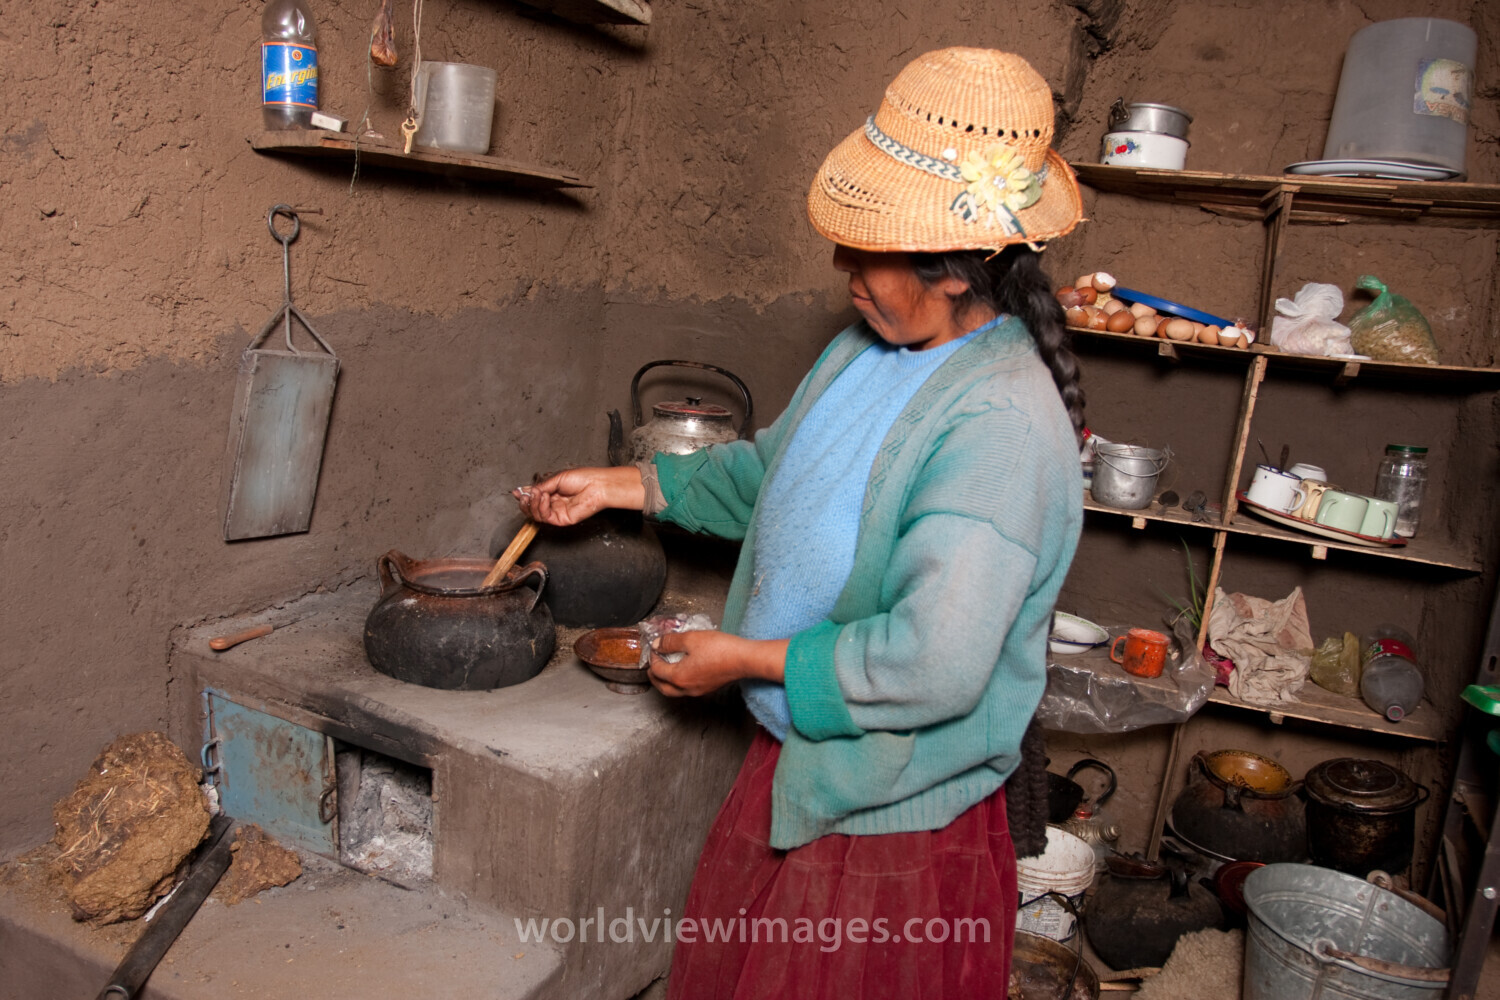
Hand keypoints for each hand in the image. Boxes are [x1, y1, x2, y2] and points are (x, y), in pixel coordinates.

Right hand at [513, 466, 644, 525]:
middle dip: (525, 502)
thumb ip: (540, 486)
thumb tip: (525, 490)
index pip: (533, 497)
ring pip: (535, 514)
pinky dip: (540, 507)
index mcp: (552, 492)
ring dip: (532, 503)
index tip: (517, 492)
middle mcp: (553, 503)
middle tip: (525, 495)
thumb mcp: (556, 479)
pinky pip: (544, 517)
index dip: (524, 495)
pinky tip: (544, 498)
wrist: (596, 485)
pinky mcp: (560, 520)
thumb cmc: (582, 479)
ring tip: (538, 494)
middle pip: (531, 508)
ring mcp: (556, 512)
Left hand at [648, 631, 786, 697]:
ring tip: (665, 670)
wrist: (744, 659)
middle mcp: (686, 688)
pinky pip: (686, 690)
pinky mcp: (707, 689)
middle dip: (654, 677)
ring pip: (674, 691)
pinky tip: (683, 671)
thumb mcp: (691, 639)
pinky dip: (678, 682)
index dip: (652, 658)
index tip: (654, 648)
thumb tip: (657, 644)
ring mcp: (698, 691)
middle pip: (663, 688)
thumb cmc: (720, 649)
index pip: (657, 671)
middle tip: (652, 666)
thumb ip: (671, 642)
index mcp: (679, 677)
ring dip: (665, 682)